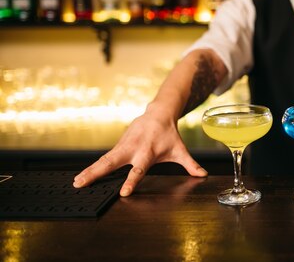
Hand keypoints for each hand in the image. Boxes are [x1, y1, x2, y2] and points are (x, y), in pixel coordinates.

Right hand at [73, 111, 207, 196]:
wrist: (158, 114)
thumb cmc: (169, 135)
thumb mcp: (180, 150)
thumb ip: (190, 164)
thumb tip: (203, 174)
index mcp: (147, 152)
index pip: (139, 169)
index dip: (132, 180)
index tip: (123, 192)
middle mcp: (132, 149)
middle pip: (112, 163)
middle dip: (97, 173)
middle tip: (83, 184)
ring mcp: (122, 147)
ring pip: (104, 160)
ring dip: (89, 171)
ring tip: (76, 183)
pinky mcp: (117, 146)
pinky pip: (103, 158)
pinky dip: (92, 167)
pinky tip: (81, 177)